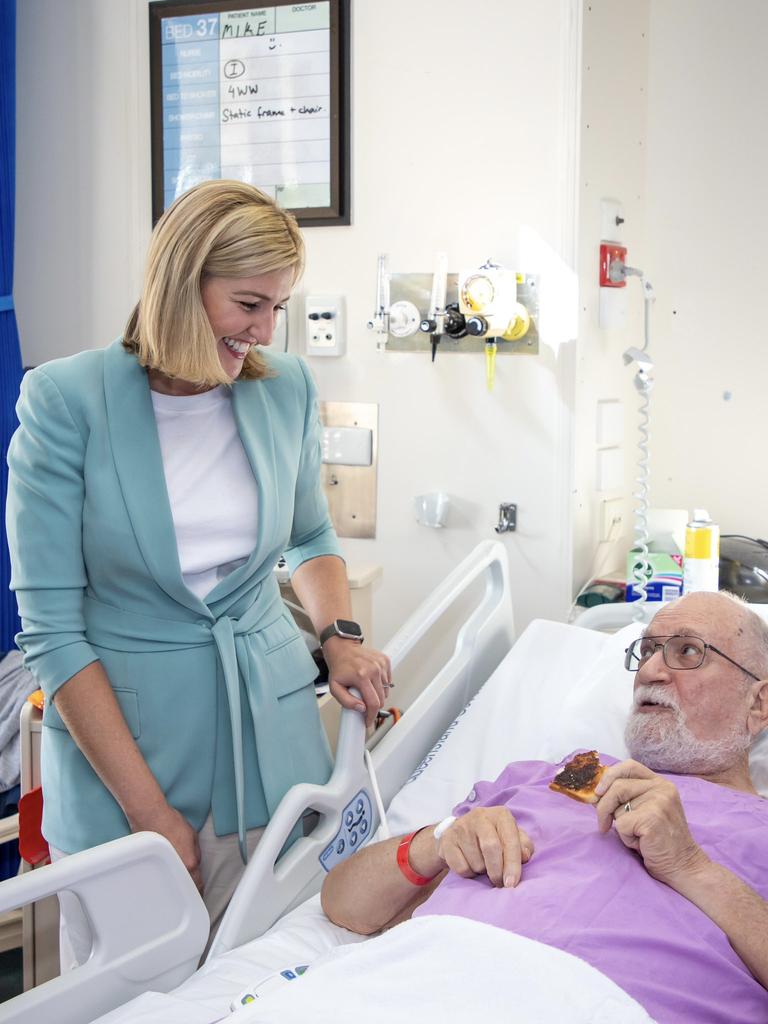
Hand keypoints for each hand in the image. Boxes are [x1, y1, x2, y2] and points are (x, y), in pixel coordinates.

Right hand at [127, 801, 203, 892]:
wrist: (151, 817)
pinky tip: (163, 879)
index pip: (197, 885)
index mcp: (189, 863)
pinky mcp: (149, 869)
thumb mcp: (192, 836)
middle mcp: (176, 870)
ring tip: (176, 889)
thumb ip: (196, 854)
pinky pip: (160, 879)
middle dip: (188, 891)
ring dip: (175, 888)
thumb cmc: (171, 822)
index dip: (200, 891)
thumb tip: (195, 865)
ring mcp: (161, 871)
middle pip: (184, 888)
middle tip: (189, 894)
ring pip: (171, 886)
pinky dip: (163, 880)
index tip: (199, 894)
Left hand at [324, 638, 391, 727]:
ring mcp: (381, 664)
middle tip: (365, 705)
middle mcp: (374, 669)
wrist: (343, 648)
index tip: (368, 721)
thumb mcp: (335, 687)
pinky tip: (372, 681)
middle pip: (381, 699)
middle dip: (374, 706)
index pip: (373, 703)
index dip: (372, 716)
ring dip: (378, 694)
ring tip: (366, 689)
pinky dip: (381, 684)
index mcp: (361, 676)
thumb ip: (346, 701)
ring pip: (386, 690)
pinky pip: (388, 680)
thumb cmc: (339, 666)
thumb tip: (361, 708)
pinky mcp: (385, 661)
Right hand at [435, 807, 533, 887]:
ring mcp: (461, 827)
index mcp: (500, 815)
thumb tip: (525, 855)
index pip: (509, 840)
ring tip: (483, 865)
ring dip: (482, 872)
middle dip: (497, 871)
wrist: (459, 833)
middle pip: (491, 848)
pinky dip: (468, 873)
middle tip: (499, 883)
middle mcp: (480, 816)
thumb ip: (523, 845)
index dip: (512, 864)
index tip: (512, 884)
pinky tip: (470, 864)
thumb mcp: (511, 837)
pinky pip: (461, 867)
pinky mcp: (447, 840)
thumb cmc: (493, 837)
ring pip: (476, 861)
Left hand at [594, 759, 709, 886]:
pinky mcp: (653, 819)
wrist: (683, 866)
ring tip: (637, 836)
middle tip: (603, 824)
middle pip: (617, 786)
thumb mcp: (646, 811)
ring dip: (620, 826)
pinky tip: (642, 844)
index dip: (609, 776)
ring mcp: (659, 802)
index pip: (629, 766)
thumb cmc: (659, 840)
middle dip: (603, 806)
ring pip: (617, 807)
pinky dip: (626, 838)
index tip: (598, 792)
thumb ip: (627, 797)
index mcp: (661, 783)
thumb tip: (595, 792)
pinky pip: (621, 825)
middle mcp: (662, 789)